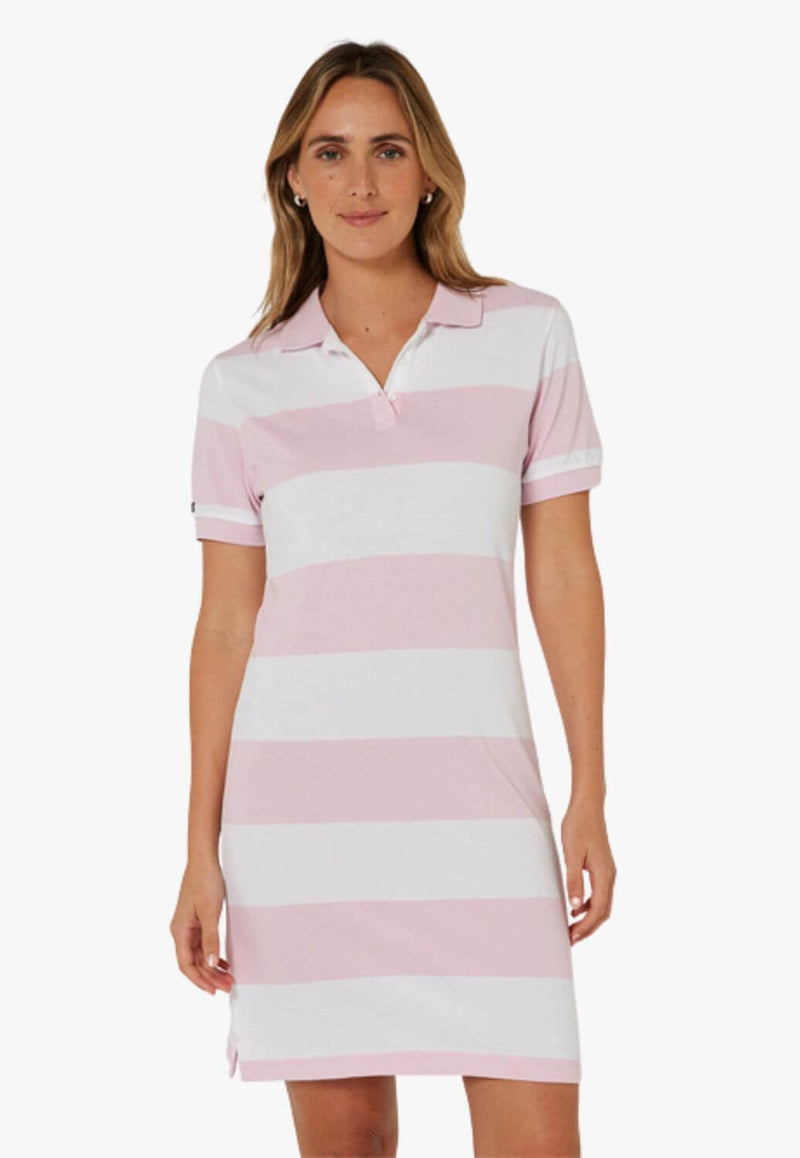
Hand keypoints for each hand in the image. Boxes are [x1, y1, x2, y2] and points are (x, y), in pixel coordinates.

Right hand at [169, 858, 234, 994]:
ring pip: (199, 954)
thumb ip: (211, 939)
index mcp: (180, 931)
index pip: (186, 964)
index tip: (213, 991)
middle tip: (228, 986)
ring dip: (212, 967)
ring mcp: (188, 926)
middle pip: (193, 962)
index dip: (199, 980)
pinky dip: (212, 954)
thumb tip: (211, 964)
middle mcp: (181, 931)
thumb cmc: (205, 882)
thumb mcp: (211, 912)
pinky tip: (223, 961)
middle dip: (209, 976)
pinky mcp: (196, 921)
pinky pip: (202, 944)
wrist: (204, 860)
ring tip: (229, 977)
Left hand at [561, 797, 615, 944]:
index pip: (598, 910)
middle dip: (589, 928)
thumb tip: (575, 908)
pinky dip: (589, 905)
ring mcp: (607, 871)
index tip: (572, 938)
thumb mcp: (571, 854)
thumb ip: (574, 880)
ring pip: (602, 904)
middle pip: (603, 912)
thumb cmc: (578, 826)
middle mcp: (610, 876)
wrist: (588, 805)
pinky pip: (599, 893)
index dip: (586, 927)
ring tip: (571, 929)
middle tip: (570, 940)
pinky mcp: (602, 867)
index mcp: (604, 875)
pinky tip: (575, 909)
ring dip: (589, 919)